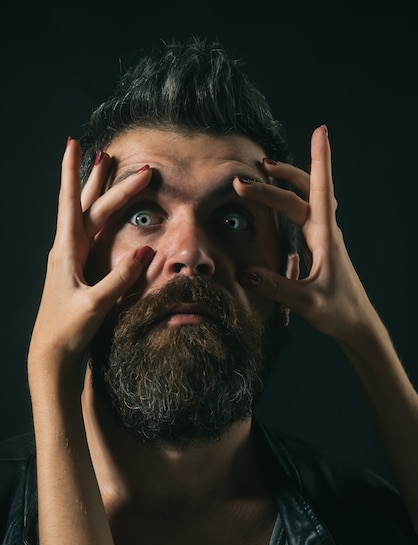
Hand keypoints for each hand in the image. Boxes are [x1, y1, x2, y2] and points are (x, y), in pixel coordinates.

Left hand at [28, 139, 153, 367]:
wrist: (51, 351)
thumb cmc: (68, 329)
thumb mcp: (95, 304)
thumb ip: (119, 279)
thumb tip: (145, 253)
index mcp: (66, 251)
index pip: (71, 204)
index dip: (71, 173)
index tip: (73, 144)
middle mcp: (66, 249)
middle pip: (87, 205)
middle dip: (104, 181)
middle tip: (121, 159)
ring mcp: (71, 257)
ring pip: (87, 215)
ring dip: (96, 191)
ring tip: (104, 168)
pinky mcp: (78, 268)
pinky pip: (90, 232)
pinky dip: (99, 214)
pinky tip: (104, 211)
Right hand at [235, 125, 376, 343]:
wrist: (357, 324)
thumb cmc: (338, 313)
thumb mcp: (307, 303)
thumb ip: (277, 288)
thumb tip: (246, 273)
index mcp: (326, 238)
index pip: (321, 191)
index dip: (321, 160)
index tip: (321, 131)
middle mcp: (326, 232)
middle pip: (306, 191)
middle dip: (281, 177)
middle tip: (252, 172)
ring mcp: (324, 239)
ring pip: (306, 199)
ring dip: (286, 184)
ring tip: (265, 173)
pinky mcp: (321, 247)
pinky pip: (306, 213)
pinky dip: (291, 200)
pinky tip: (280, 203)